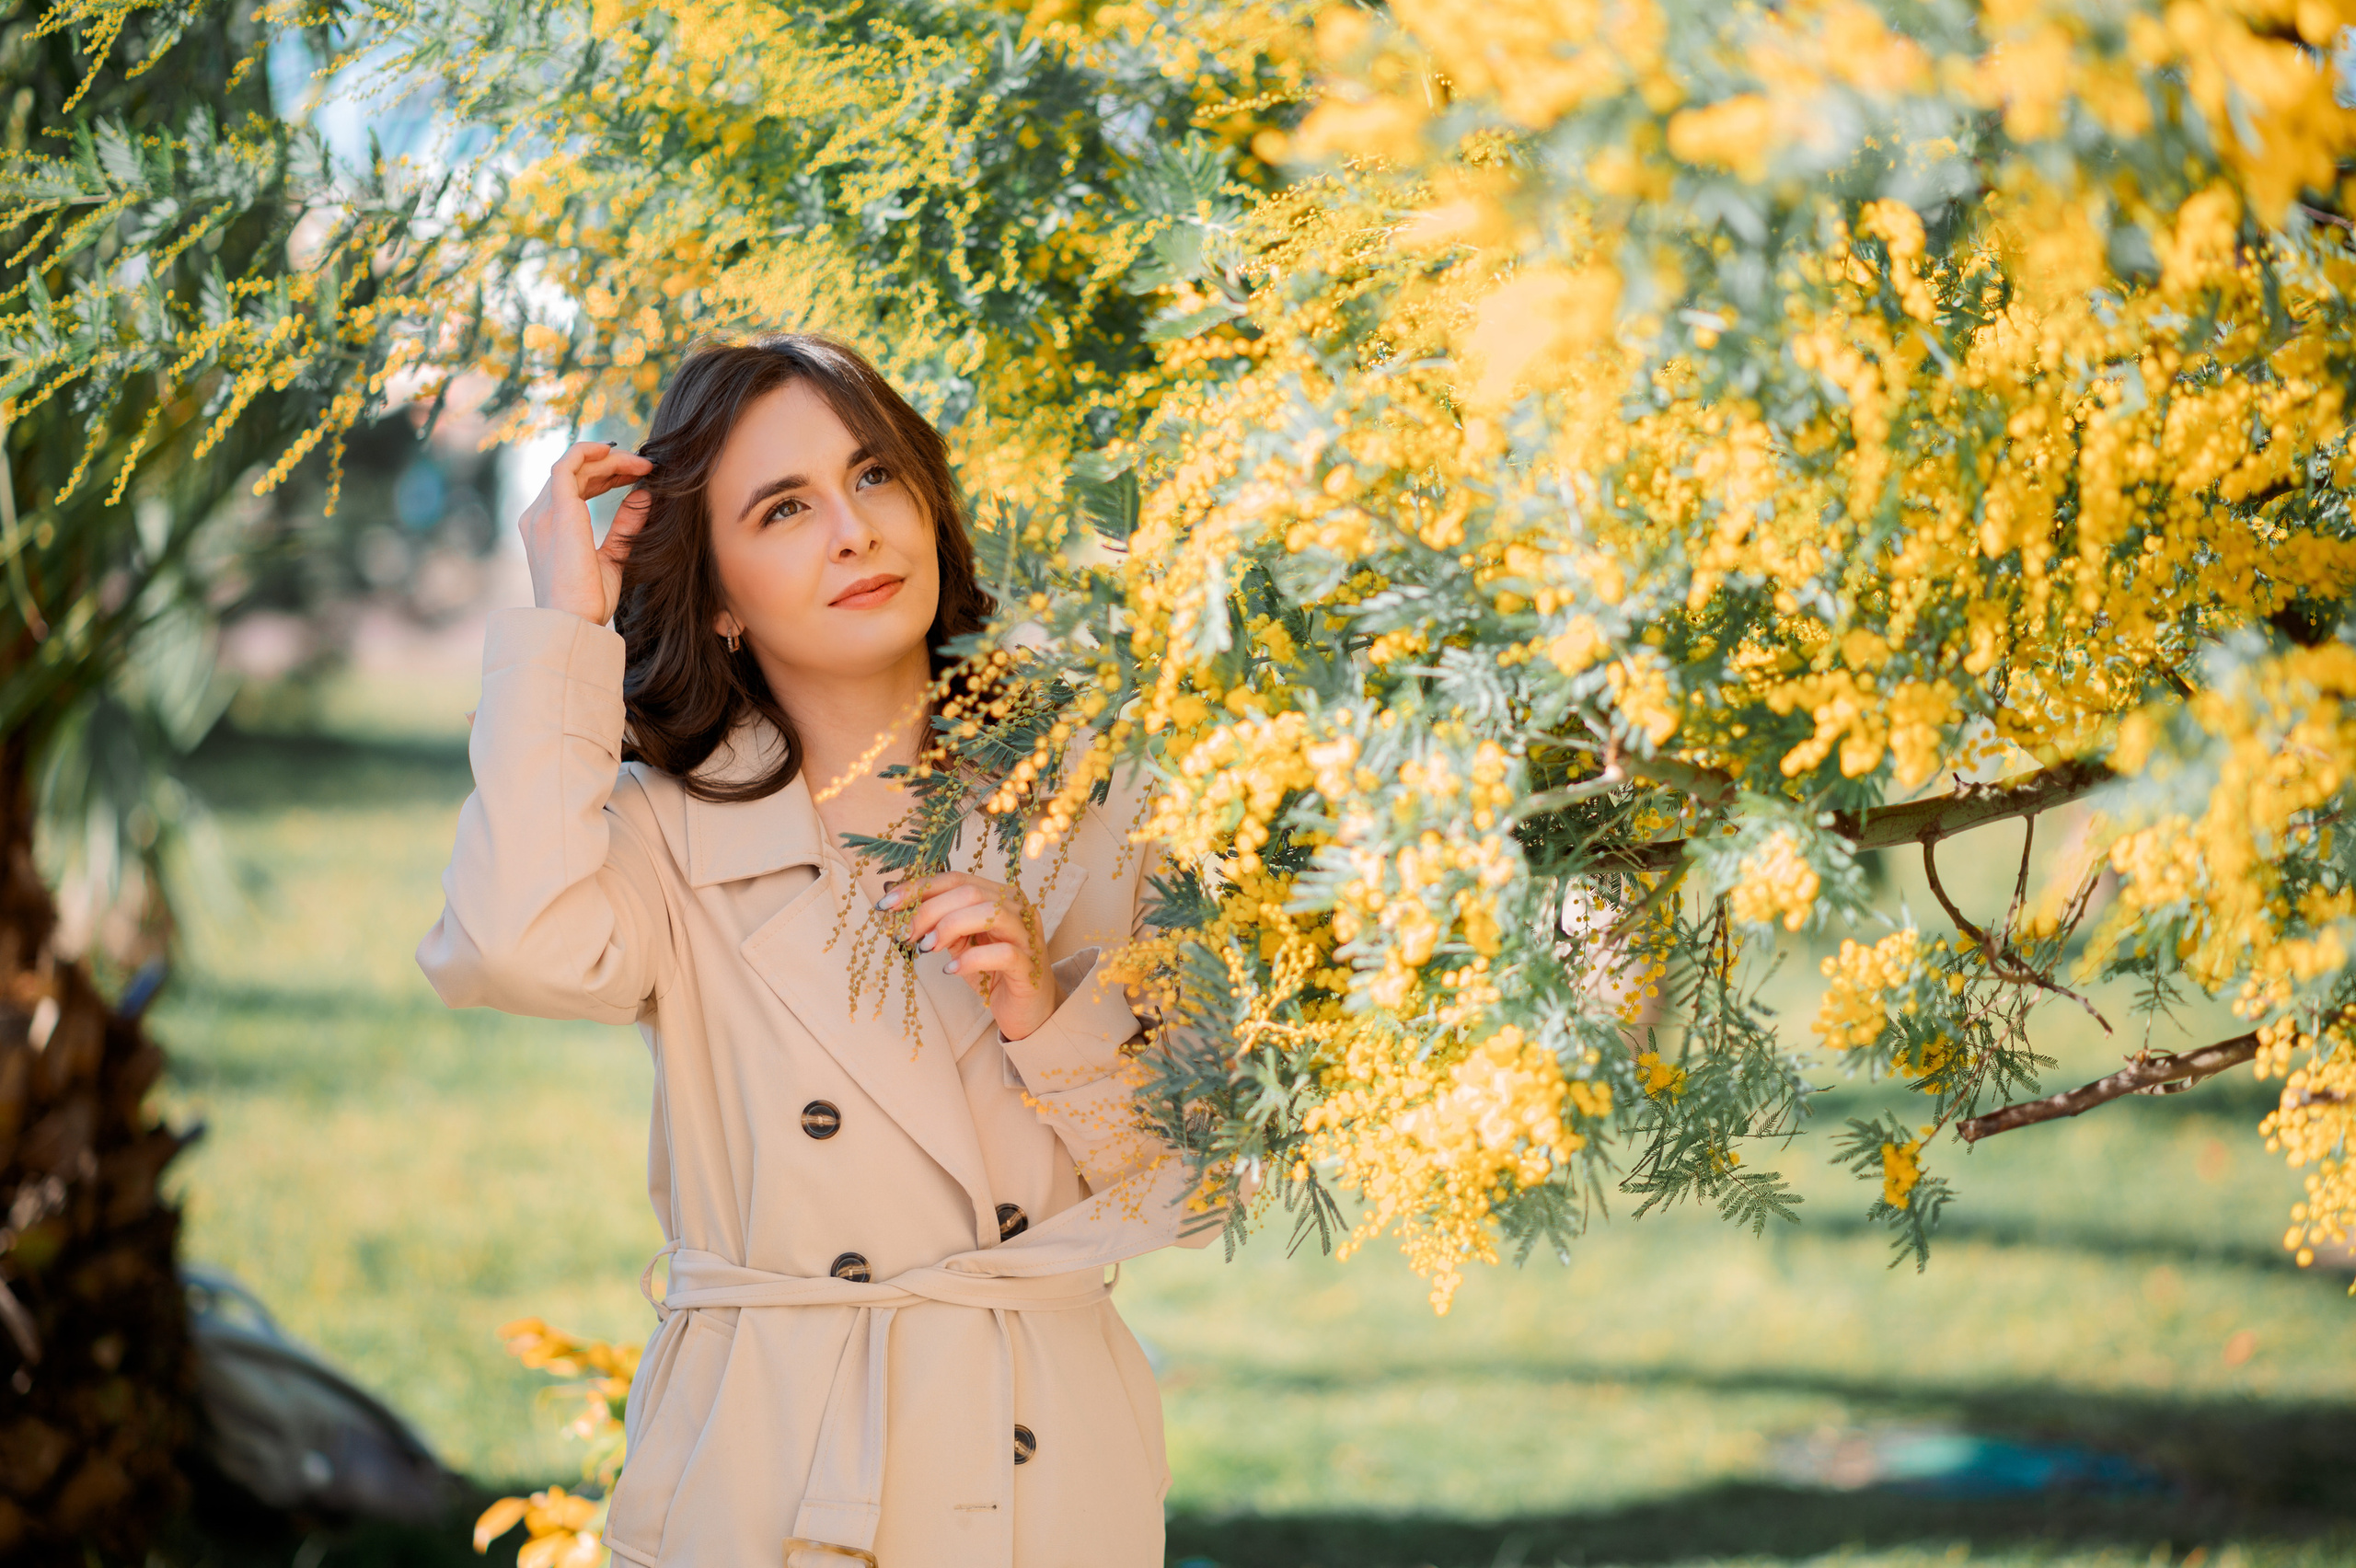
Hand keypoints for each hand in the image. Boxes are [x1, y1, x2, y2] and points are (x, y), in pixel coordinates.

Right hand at [517, 441, 653, 624]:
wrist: (574, 622)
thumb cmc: (589, 602)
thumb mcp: (612, 558)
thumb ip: (625, 527)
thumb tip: (645, 496)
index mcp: (547, 529)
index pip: (573, 488)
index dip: (605, 476)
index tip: (637, 477)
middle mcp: (538, 517)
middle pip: (574, 474)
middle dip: (611, 466)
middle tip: (646, 467)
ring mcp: (544, 512)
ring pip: (574, 466)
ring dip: (609, 459)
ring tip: (642, 464)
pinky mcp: (557, 511)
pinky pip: (568, 465)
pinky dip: (589, 451)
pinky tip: (615, 451)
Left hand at [882, 873, 1061, 1040]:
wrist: (1028, 1011)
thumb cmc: (993, 973)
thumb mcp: (960, 943)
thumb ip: (936, 920)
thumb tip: (892, 896)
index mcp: (1000, 895)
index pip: (956, 879)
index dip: (919, 888)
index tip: (886, 904)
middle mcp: (1017, 908)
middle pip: (969, 893)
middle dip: (929, 910)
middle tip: (904, 934)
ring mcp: (1027, 935)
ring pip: (989, 913)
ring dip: (950, 927)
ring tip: (926, 948)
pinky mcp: (1030, 966)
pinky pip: (1002, 953)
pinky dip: (971, 959)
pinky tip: (951, 970)